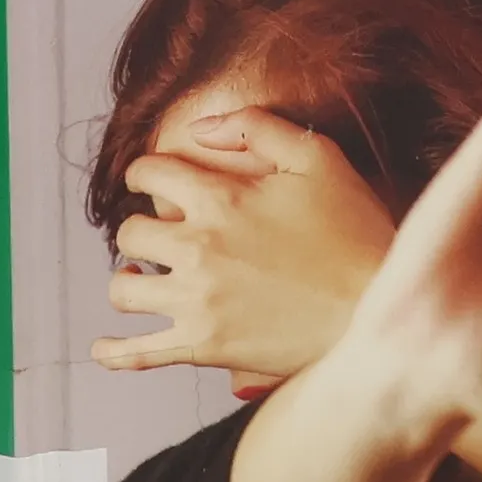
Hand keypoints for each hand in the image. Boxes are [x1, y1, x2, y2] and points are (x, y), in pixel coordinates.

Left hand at [91, 112, 395, 379]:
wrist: (377, 308)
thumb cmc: (355, 230)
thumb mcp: (318, 157)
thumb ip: (256, 128)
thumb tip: (200, 128)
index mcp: (219, 198)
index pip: (148, 173)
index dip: (145, 172)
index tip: (153, 181)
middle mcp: (197, 249)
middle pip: (129, 233)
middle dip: (141, 228)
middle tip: (160, 234)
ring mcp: (197, 302)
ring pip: (123, 291)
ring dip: (130, 281)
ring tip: (143, 280)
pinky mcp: (205, 346)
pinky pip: (137, 353)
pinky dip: (113, 352)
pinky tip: (104, 346)